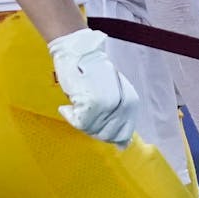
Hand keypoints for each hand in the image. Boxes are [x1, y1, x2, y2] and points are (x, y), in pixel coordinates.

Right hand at [47, 28, 137, 146]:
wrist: (79, 52)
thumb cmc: (93, 72)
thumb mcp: (114, 94)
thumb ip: (119, 117)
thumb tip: (123, 146)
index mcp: (131, 103)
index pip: (122, 134)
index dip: (106, 133)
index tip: (95, 124)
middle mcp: (122, 106)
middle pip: (106, 135)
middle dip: (92, 128)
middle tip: (82, 113)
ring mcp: (108, 105)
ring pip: (91, 130)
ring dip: (80, 121)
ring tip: (75, 106)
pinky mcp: (92, 104)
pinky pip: (79, 123)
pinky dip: (70, 116)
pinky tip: (68, 106)